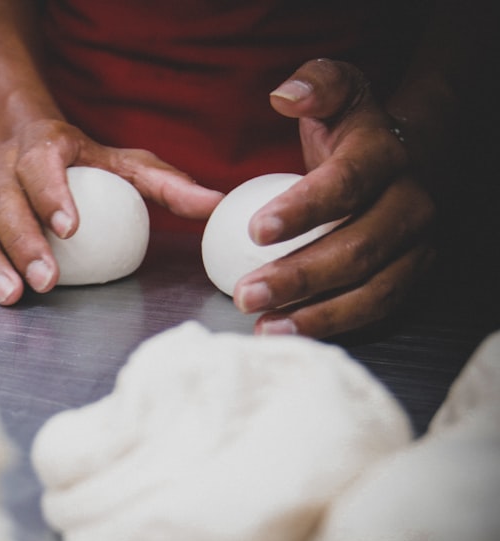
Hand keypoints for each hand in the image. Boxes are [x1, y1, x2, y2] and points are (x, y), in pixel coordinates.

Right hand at [0, 119, 223, 303]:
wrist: (16, 137)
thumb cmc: (79, 158)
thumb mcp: (124, 162)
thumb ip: (165, 184)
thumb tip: (214, 204)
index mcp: (41, 147)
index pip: (40, 166)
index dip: (51, 194)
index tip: (71, 227)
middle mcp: (2, 168)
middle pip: (4, 204)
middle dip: (23, 243)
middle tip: (46, 280)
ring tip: (13, 295)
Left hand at [232, 58, 436, 338]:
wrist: (409, 156)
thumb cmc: (355, 133)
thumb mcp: (338, 93)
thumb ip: (315, 86)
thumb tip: (286, 94)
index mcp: (385, 156)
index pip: (346, 184)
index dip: (302, 209)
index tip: (255, 230)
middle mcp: (411, 203)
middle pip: (358, 248)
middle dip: (299, 276)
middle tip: (245, 293)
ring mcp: (417, 245)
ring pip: (372, 289)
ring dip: (315, 313)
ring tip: (263, 325)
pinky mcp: (413, 276)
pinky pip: (376, 310)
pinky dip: (333, 326)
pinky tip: (289, 332)